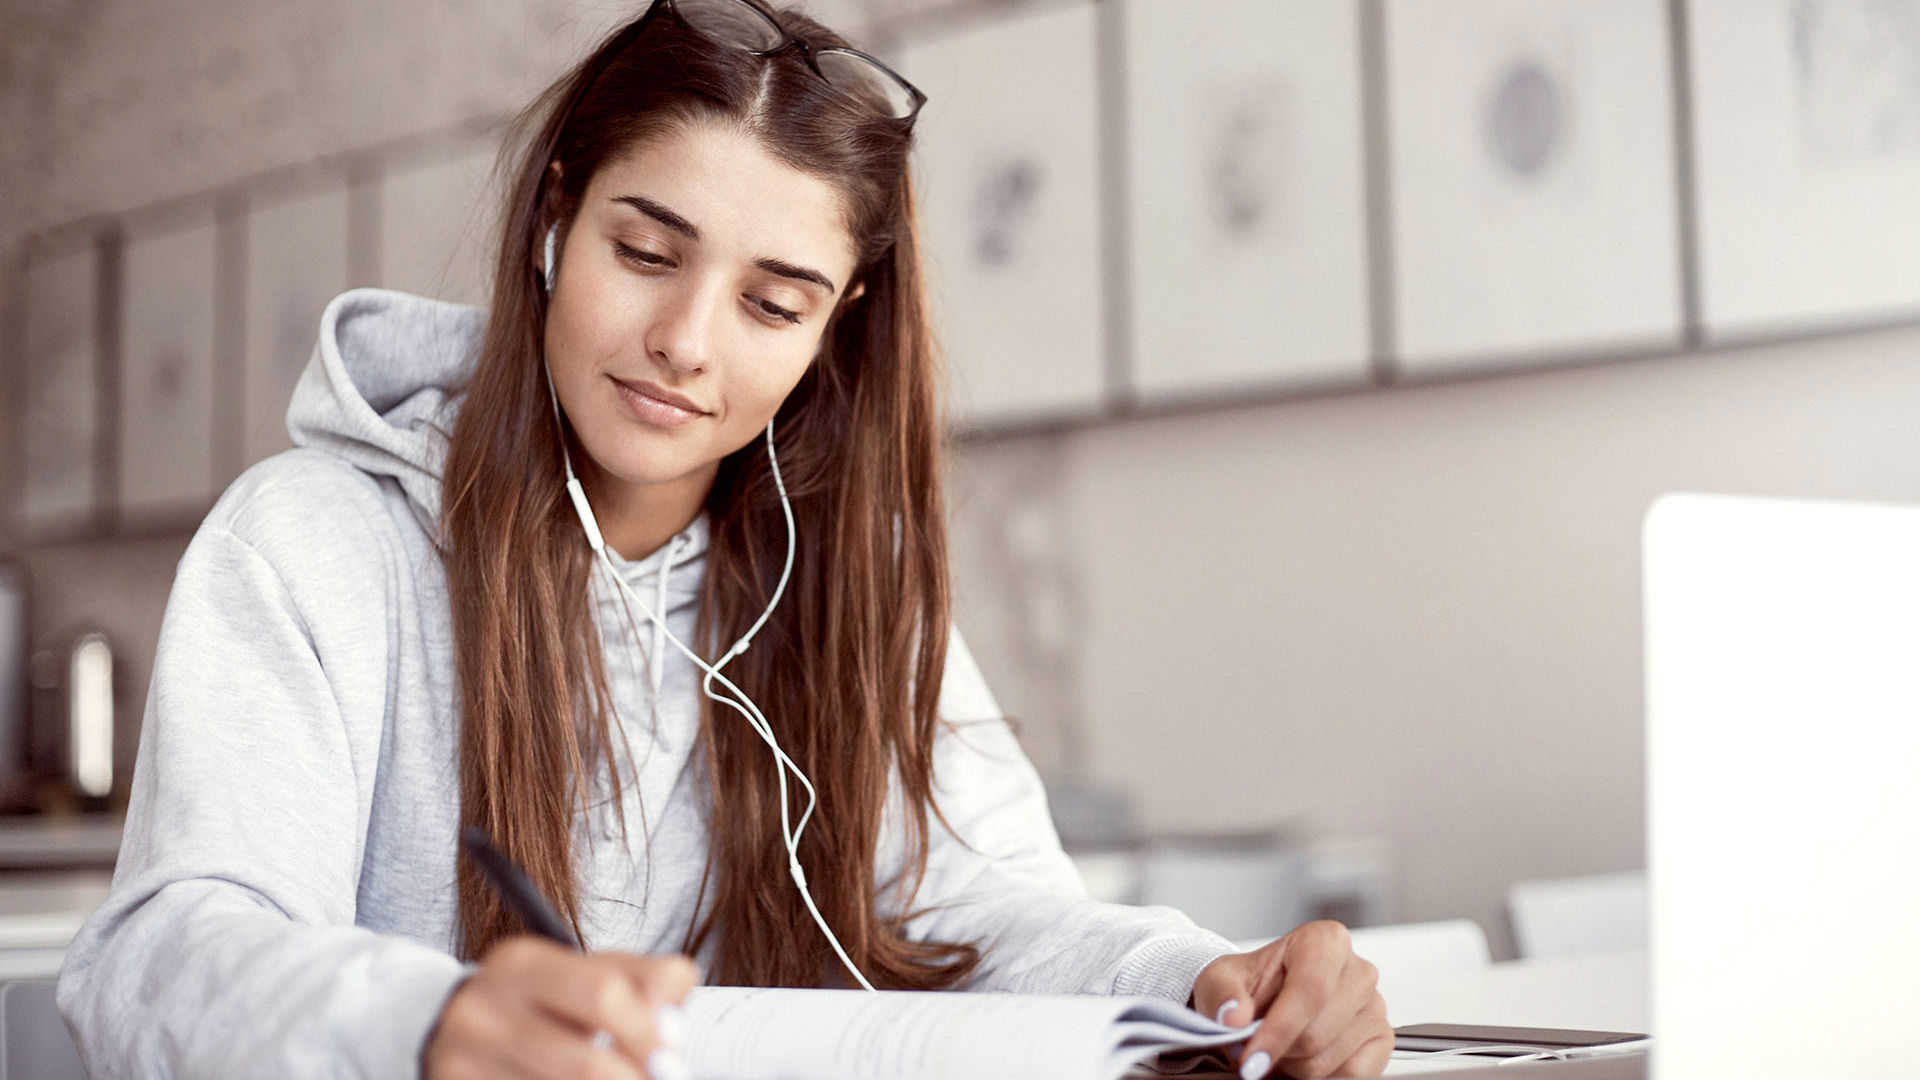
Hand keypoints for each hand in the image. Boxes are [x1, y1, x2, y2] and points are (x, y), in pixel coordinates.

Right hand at [424, 937, 698, 1079]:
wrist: (451, 1027)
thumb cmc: (544, 1002)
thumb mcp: (588, 973)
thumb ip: (645, 979)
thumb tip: (674, 1022)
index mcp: (521, 962)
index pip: (604, 994)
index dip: (648, 1031)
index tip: (672, 1053)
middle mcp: (483, 1009)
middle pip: (586, 1064)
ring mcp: (462, 1060)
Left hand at [1189, 920, 1391, 1079]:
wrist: (1265, 999)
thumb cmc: (1249, 985)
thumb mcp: (1220, 979)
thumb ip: (1223, 994)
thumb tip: (1233, 1016)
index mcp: (1323, 941)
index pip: (1308, 991)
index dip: (1278, 1031)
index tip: (1251, 1060)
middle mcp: (1357, 970)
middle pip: (1315, 1033)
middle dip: (1279, 1050)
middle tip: (1259, 1044)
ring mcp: (1375, 1005)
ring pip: (1328, 1059)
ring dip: (1294, 1065)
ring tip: (1281, 1045)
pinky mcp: (1382, 1038)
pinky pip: (1352, 1074)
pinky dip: (1321, 1075)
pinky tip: (1305, 1056)